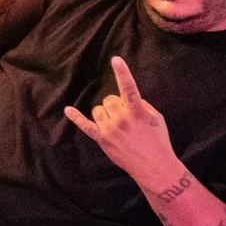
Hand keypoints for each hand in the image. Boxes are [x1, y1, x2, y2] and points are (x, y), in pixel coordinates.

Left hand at [64, 56, 177, 183]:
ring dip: (106, 113)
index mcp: (137, 112)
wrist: (154, 166)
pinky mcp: (102, 140)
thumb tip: (126, 98)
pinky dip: (76, 117)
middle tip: (127, 119)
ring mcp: (110, 130)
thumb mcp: (156, 118)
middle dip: (116, 105)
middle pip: (109, 99)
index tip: (116, 59)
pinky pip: (85, 126)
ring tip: (118, 125)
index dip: (123, 73)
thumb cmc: (158, 140)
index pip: (129, 89)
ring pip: (98, 110)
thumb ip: (141, 104)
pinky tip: (68, 110)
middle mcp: (121, 119)